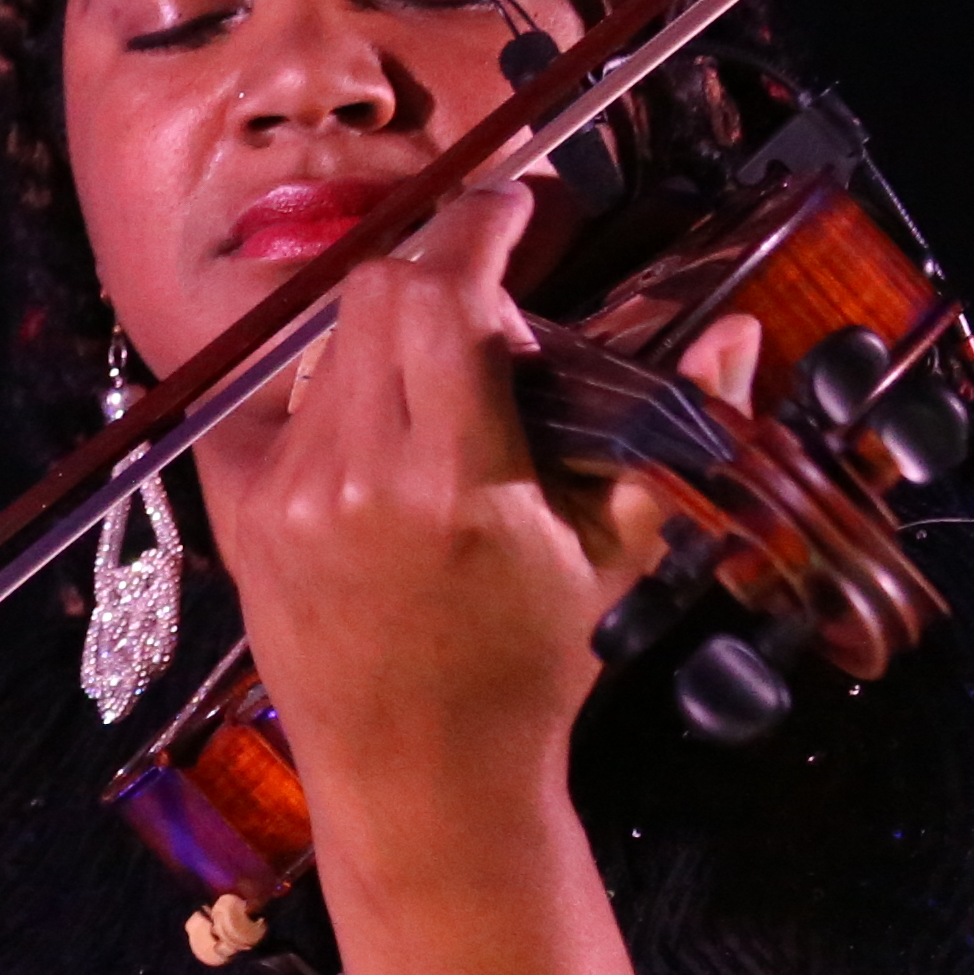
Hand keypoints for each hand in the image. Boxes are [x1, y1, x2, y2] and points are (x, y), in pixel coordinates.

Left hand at [192, 184, 761, 974]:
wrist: (418, 776)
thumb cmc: (524, 668)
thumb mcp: (614, 551)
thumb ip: (666, 425)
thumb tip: (736, 328)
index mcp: (454, 482)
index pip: (444, 295)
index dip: (480, 223)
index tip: (514, 199)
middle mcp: (352, 477)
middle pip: (375, 296)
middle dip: (439, 274)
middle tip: (492, 307)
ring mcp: (284, 495)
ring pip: (324, 340)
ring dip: (385, 331)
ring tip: (442, 386)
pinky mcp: (237, 513)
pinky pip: (269, 396)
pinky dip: (324, 383)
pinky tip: (371, 421)